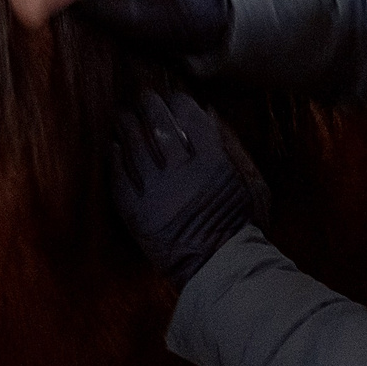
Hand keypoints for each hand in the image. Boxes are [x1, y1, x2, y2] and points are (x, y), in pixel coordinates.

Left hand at [111, 92, 269, 287]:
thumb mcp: (253, 184)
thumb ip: (233, 149)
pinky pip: (119, 179)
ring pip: (135, 148)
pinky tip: (113, 148)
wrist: (216, 268)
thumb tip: (212, 116)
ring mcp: (156, 193)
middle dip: (150, 106)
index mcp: (214, 164)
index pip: (192, 119)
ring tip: (123, 117)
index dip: (181, 103)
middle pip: (159, 126)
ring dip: (127, 127)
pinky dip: (115, 160)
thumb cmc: (241, 226)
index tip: (175, 98)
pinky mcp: (136, 213)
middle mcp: (182, 173)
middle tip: (144, 97)